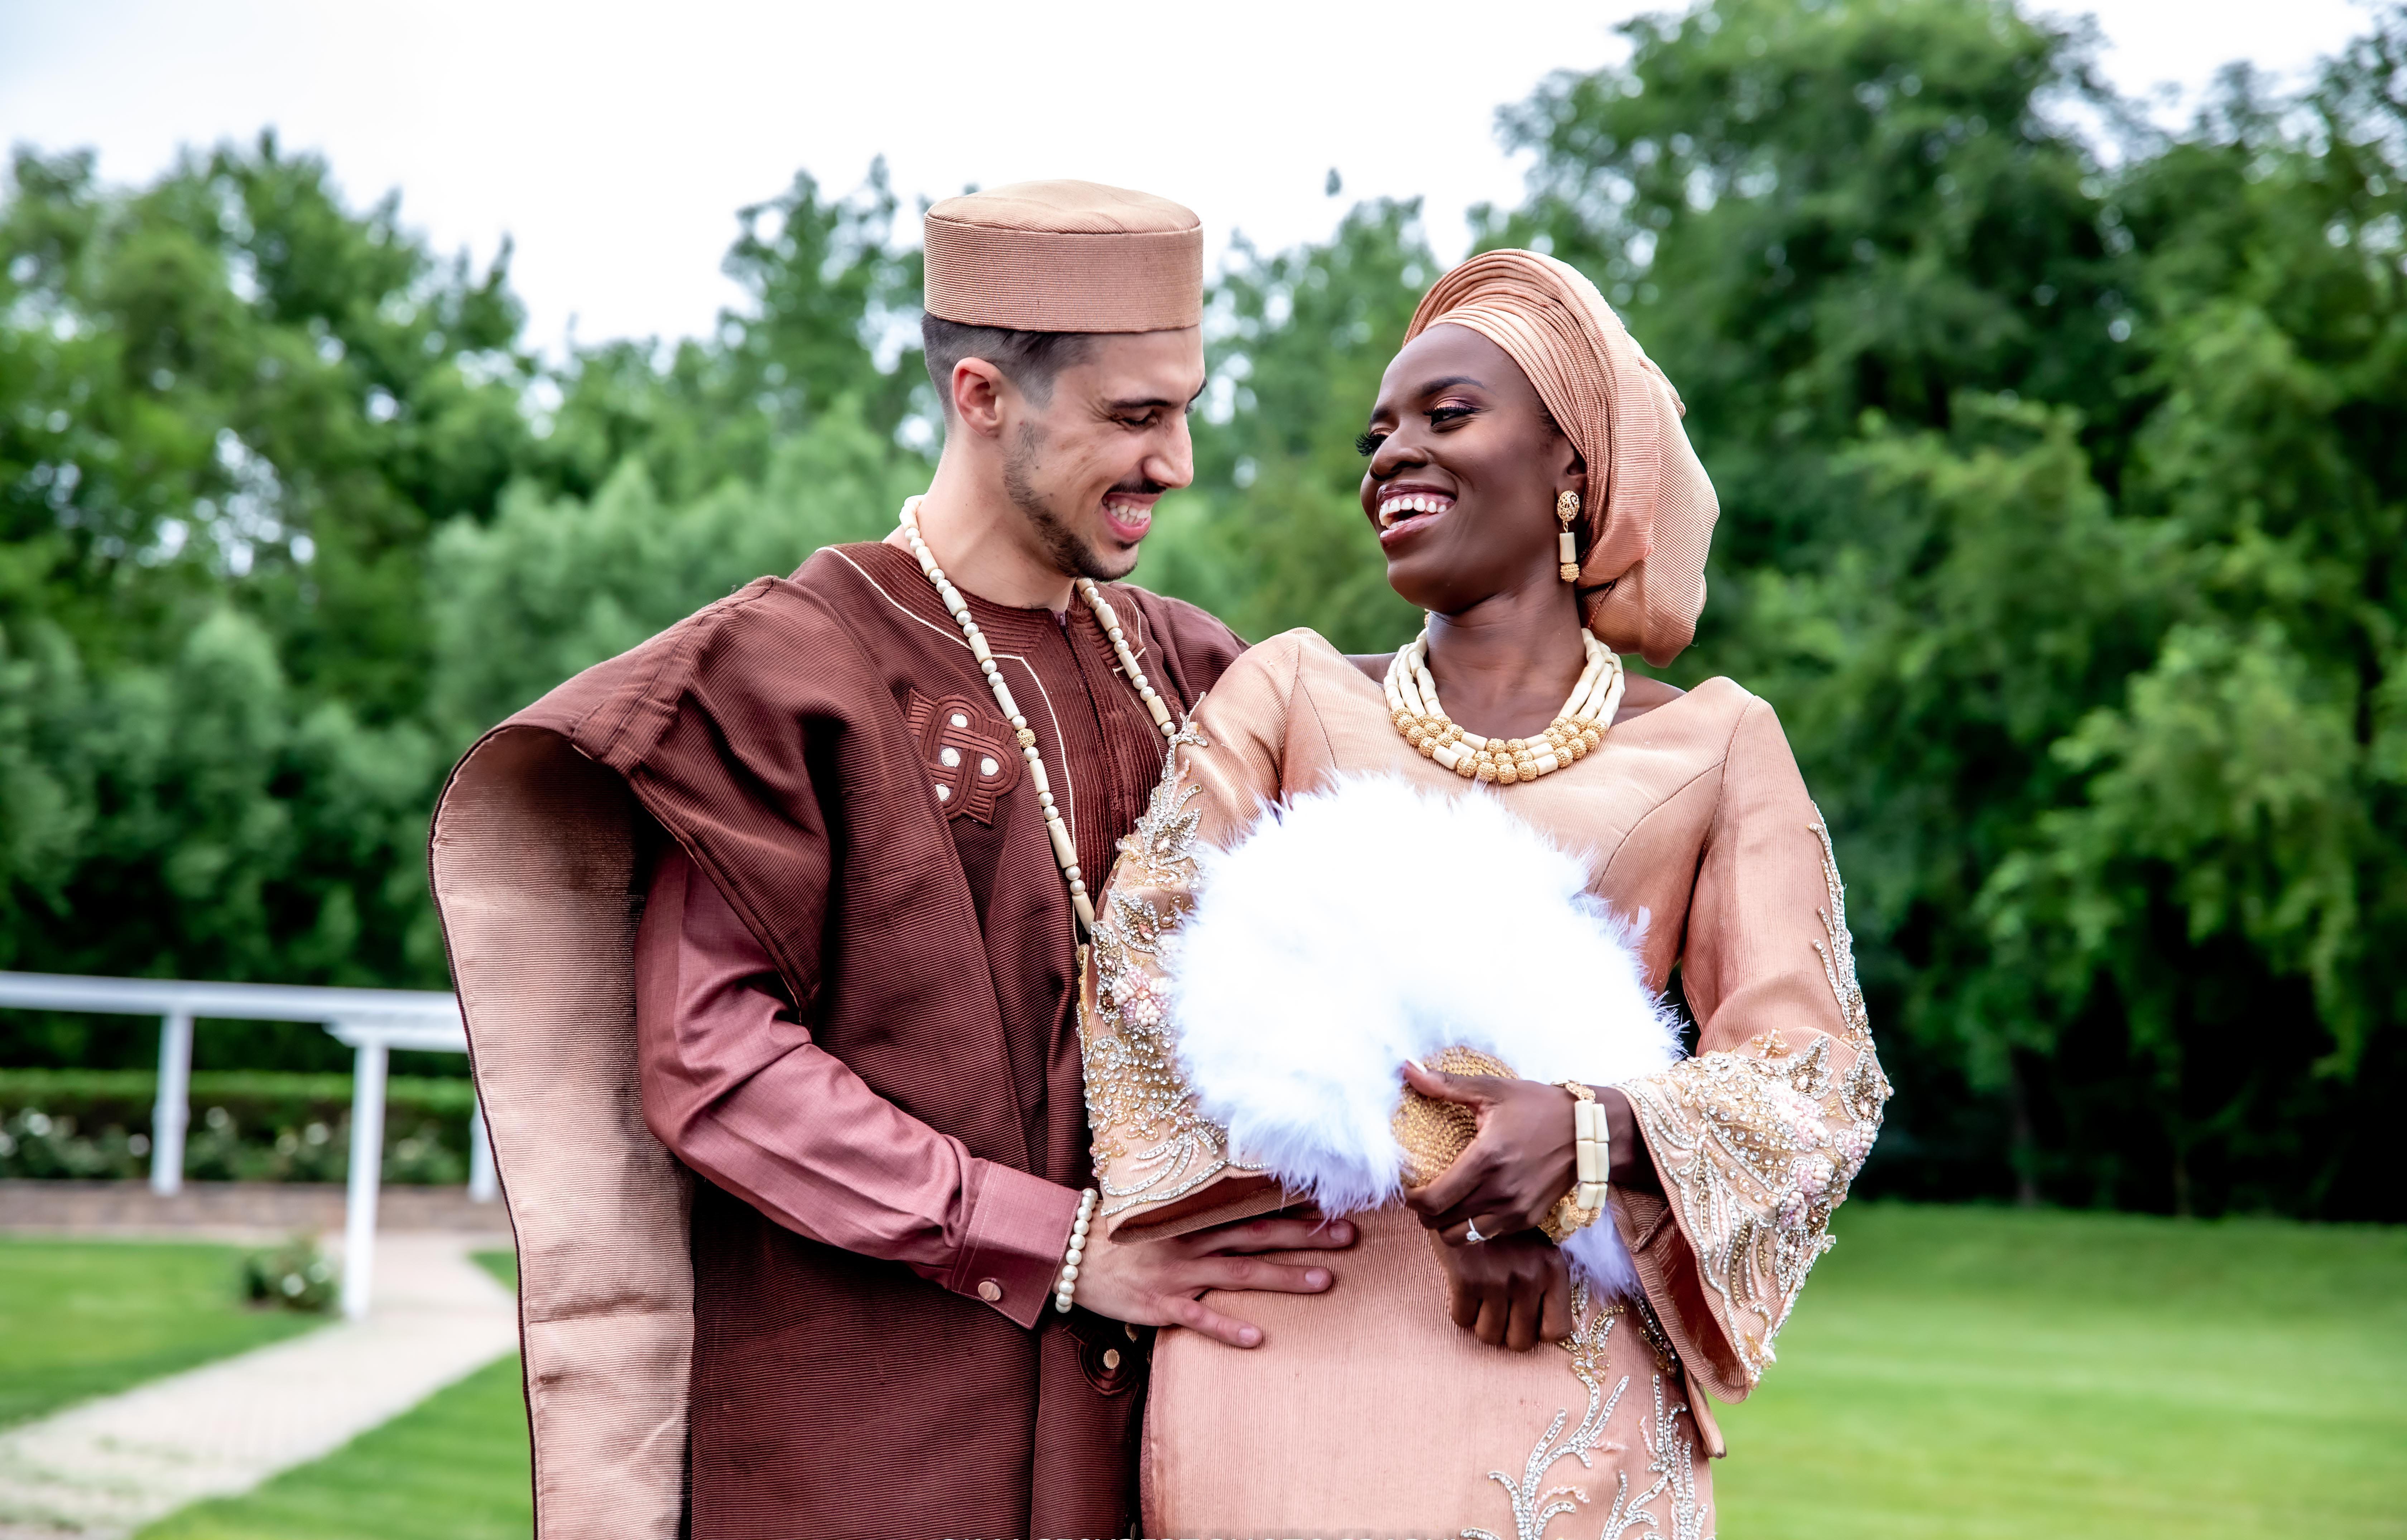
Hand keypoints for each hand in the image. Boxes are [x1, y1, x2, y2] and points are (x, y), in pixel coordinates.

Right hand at [1074, 1212, 1355, 1349]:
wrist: (1072, 1254)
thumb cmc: (1121, 1233)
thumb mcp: (1160, 1212)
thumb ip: (1196, 1209)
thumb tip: (1236, 1199)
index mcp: (1194, 1218)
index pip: (1251, 1206)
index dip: (1292, 1204)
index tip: (1332, 1200)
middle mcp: (1193, 1242)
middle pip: (1258, 1235)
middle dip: (1305, 1235)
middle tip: (1348, 1236)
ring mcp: (1179, 1274)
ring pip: (1241, 1274)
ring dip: (1284, 1276)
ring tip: (1324, 1281)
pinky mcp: (1161, 1305)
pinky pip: (1199, 1318)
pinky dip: (1228, 1328)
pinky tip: (1257, 1338)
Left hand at [1400, 1060, 1577, 1243]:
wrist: (1589, 1130)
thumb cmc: (1538, 1105)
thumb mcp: (1492, 1089)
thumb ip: (1446, 1085)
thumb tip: (1407, 1068)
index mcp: (1486, 1160)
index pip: (1433, 1201)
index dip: (1412, 1200)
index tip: (1408, 1188)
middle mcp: (1500, 1192)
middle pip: (1441, 1223)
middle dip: (1423, 1212)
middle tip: (1421, 1194)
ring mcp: (1516, 1210)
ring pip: (1463, 1237)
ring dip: (1446, 1225)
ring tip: (1444, 1204)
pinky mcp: (1529, 1219)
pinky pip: (1488, 1235)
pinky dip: (1472, 1227)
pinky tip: (1471, 1205)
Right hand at [1430, 1227, 1571, 1350]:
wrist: (1464, 1191)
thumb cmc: (1502, 1225)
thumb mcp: (1536, 1245)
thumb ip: (1543, 1280)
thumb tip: (1541, 1328)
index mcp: (1552, 1268)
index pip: (1557, 1330)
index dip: (1538, 1330)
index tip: (1525, 1317)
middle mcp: (1530, 1277)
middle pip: (1520, 1342)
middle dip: (1507, 1332)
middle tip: (1499, 1311)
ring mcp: (1498, 1279)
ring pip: (1489, 1335)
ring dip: (1482, 1323)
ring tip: (1480, 1301)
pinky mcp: (1467, 1278)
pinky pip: (1461, 1318)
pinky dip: (1460, 1310)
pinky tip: (1463, 1289)